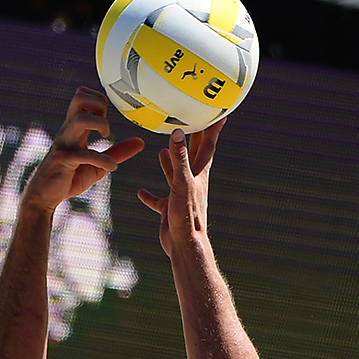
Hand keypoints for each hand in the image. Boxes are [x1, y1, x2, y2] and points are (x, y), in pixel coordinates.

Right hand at [21, 86, 143, 213]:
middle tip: (105, 123)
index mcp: (74, 127)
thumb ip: (117, 151)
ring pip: (81, 119)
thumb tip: (140, 142)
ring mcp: (64, 143)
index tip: (105, 118)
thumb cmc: (69, 177)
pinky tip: (112, 167)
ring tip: (107, 138)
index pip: (83, 95)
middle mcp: (68, 130)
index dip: (99, 101)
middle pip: (79, 96)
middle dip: (98, 104)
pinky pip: (85, 154)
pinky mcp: (63, 159)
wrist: (44, 195)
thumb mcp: (98, 164)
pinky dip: (103, 160)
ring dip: (100, 125)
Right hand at [137, 119, 225, 256]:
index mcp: (198, 174)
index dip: (212, 128)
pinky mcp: (170, 210)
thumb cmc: (187, 216)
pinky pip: (158, 200)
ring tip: (163, 149)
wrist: (185, 246)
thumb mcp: (182, 182)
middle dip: (192, 138)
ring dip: (170, 162)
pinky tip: (141, 192)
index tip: (218, 112)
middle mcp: (191, 183)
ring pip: (175, 175)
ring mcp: (180, 196)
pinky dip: (150, 196)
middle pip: (192, 155)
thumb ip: (179, 158)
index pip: (207, 145)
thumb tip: (177, 132)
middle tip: (190, 122)